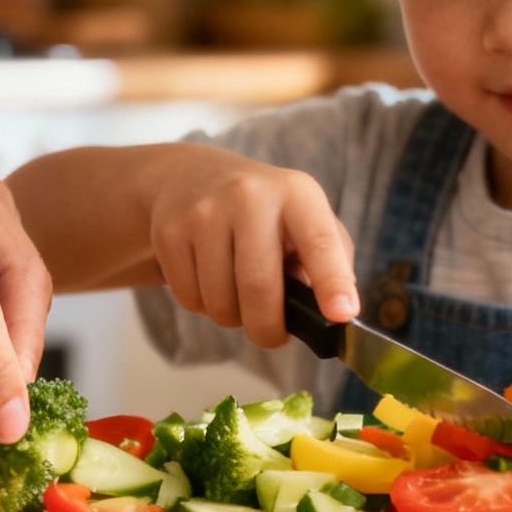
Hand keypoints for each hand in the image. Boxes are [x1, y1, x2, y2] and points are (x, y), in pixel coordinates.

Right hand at [147, 147, 358, 347]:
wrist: (189, 177)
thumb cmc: (262, 212)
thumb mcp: (304, 219)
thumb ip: (331, 260)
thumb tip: (336, 311)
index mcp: (296, 193)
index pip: (319, 241)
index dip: (332, 282)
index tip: (341, 315)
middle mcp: (250, 195)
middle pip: (259, 287)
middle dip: (267, 328)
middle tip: (271, 334)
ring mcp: (204, 211)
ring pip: (219, 302)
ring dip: (231, 317)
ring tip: (236, 294)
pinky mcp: (169, 231)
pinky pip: (189, 299)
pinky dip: (202, 305)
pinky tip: (208, 279)